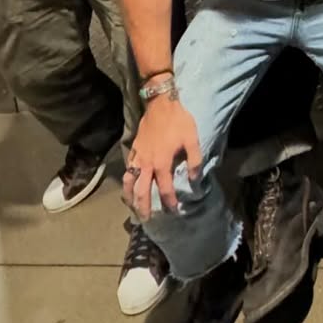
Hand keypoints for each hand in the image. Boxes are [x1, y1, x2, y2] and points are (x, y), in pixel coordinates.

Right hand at [122, 95, 202, 219]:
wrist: (160, 103)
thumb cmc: (178, 121)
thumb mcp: (192, 140)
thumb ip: (194, 161)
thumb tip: (194, 180)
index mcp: (162, 164)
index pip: (165, 189)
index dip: (170, 202)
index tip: (174, 211)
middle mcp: (147, 164)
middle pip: (142, 191)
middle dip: (144, 207)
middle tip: (146, 219)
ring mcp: (138, 157)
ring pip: (129, 182)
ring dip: (130, 196)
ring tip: (132, 207)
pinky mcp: (134, 149)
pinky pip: (127, 169)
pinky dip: (127, 180)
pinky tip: (130, 184)